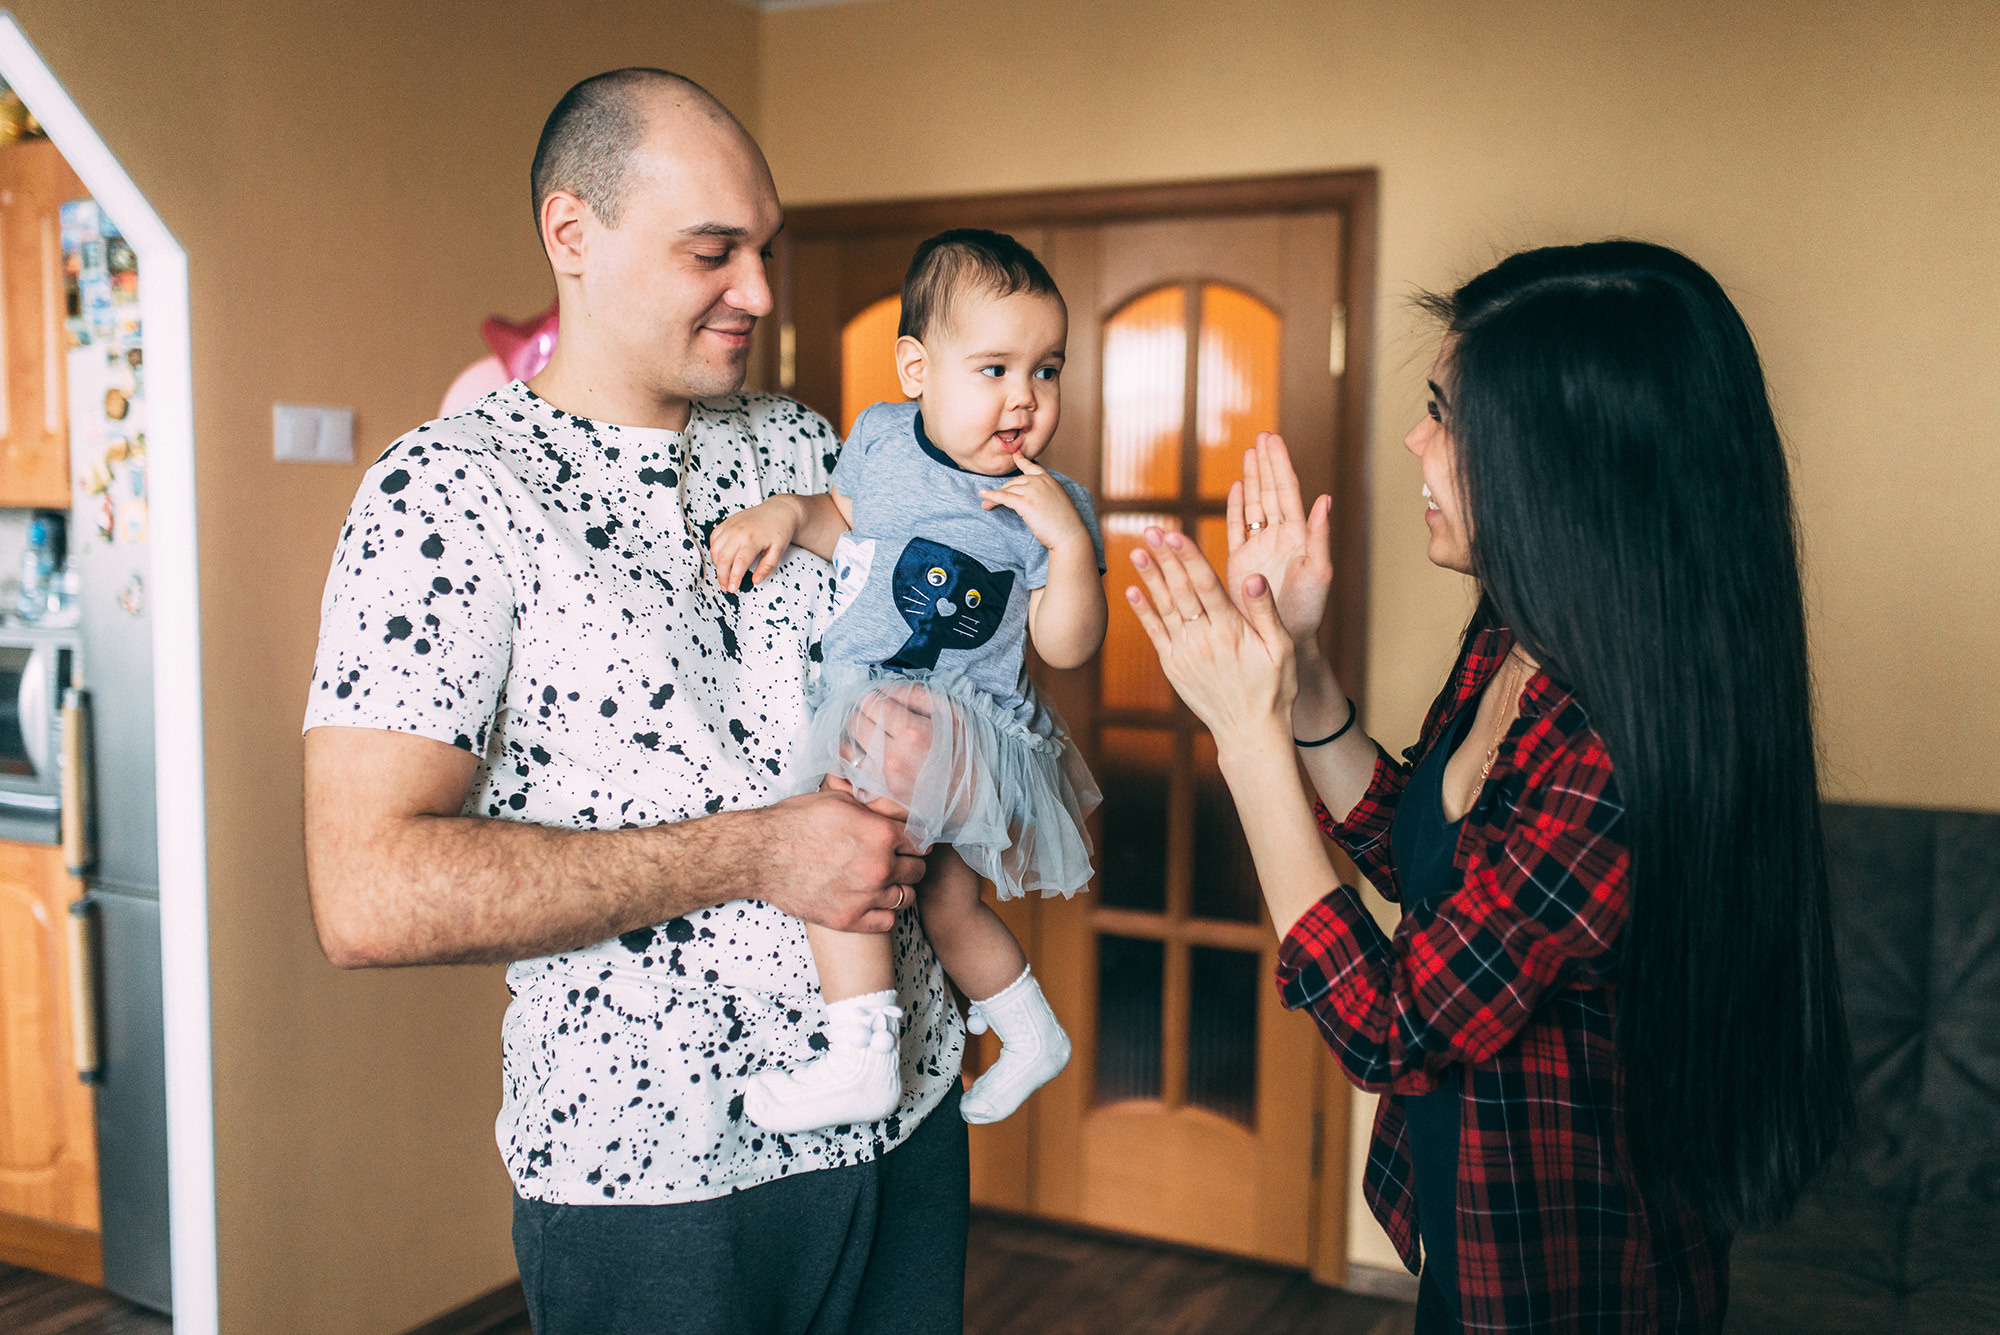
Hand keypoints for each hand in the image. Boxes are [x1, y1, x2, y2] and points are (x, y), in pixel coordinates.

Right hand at [709, 497, 800, 591]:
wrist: (779, 511)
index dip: (733, 578)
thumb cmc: (779, 529)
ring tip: (724, 574)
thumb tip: (756, 580)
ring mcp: (731, 526)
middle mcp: (739, 531)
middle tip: (726, 586)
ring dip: (716, 565)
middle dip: (722, 576)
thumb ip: (767, 567)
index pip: (739, 563)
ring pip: (715, 549)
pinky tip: (720, 558)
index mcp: (752, 539)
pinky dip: (714, 550)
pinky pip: (713, 538)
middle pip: (723, 558)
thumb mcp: (778, 551)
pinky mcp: (726, 523)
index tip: (732, 588)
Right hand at [754, 787, 927, 932]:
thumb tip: (890, 804)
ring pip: (906, 897)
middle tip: (894, 862)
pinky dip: (883, 912)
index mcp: (881, 834)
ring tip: (881, 882)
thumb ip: (872, 808)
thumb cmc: (794, 822)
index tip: (906, 843)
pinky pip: (887, 921)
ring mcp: (865, 896)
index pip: (921, 841)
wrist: (760, 854)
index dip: (914, 841)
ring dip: (898, 889)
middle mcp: (879, 867)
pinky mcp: (849, 919)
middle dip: (908, 864)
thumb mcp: (838, 799)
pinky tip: (870, 902)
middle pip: (917, 871)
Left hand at [830, 684, 979, 835]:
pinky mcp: (880, 795)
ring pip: (847, 749)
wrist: (971, 798)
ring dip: (855, 739)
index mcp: (912, 732)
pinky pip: (852, 772)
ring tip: (871, 739)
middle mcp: (893, 758)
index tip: (880, 703)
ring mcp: (884, 779)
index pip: (869, 703)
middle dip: (862, 716)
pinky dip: (856, 761)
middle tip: (875, 719)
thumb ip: (915, 695)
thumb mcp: (950, 714)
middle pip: (854, 723)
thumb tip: (884, 690)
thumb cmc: (962, 753)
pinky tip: (869, 758)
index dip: (873, 699)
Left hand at [979, 457, 1090, 553]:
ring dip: (995, 497)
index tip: (1015, 454)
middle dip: (1003, 490)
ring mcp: (1032, 490)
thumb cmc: (1065, 522)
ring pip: (1008, 490)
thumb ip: (1045, 493)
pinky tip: (984, 496)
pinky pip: (1004, 497)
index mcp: (1049, 480)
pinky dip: (992, 496)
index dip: (1021, 460)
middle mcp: (1040, 481)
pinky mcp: (1025, 503)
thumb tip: (1030, 496)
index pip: (1032, 467)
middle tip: (991, 499)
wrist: (1069, 534)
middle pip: (1014, 481)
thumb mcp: (1057, 500)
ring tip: (986, 505)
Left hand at [1125, 527, 1296, 749]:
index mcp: (1232, 630)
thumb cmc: (1275, 688)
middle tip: (1150, 528)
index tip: (1174, 533)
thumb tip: (1253, 576)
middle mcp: (1204, 639)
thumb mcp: (1282, 649)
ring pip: (1164, 608)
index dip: (1188, 556)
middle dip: (1165, 557)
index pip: (1205, 584)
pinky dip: (1143, 612)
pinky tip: (1131, 590)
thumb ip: (1265, 611)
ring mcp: (1185, 653)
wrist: (1250, 732)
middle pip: (1180, 590)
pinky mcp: (1173, 666)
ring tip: (1136, 550)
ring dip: (1149, 578)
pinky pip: (1155, 634)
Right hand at [1226, 433, 1332, 655]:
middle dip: (1265, 463)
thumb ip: (1319, 536)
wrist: (1285, 637)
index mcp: (1298, 535)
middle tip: (1261, 436)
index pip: (1287, 491)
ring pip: (1253, 505)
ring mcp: (1259, 548)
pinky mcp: (1241, 562)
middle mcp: (1279, 537)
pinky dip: (1236, 507)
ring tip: (1249, 454)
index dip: (1279, 465)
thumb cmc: (1308, 610)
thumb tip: (1325, 499)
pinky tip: (1235, 488)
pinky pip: (1237, 528)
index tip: (1272, 440)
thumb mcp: (1319, 572)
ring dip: (1251, 479)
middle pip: (1270, 491)